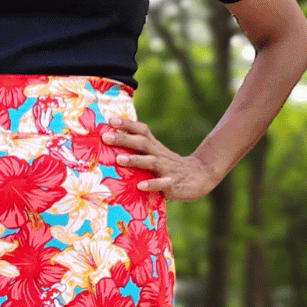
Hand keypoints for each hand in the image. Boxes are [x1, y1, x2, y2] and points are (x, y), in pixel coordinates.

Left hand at [102, 116, 219, 201]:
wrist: (200, 176)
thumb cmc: (170, 166)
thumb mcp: (156, 155)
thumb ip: (139, 150)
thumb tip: (114, 144)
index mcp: (155, 147)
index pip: (142, 131)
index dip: (128, 124)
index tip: (111, 120)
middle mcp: (159, 155)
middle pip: (142, 143)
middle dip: (124, 139)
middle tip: (106, 137)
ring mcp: (166, 169)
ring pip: (150, 162)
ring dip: (135, 159)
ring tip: (119, 159)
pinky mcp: (172, 184)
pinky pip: (161, 184)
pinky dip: (151, 184)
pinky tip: (140, 186)